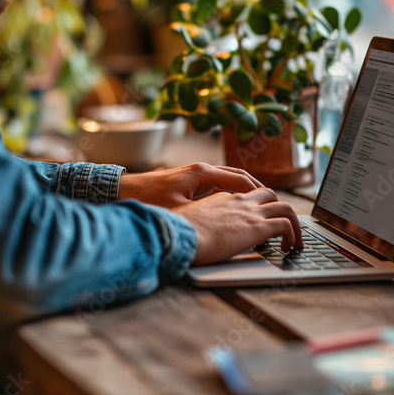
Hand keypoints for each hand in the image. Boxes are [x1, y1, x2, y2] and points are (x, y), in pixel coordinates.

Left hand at [118, 162, 263, 209]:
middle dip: (256, 192)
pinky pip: (217, 187)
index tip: (272, 205)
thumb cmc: (147, 201)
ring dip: (243, 193)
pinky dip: (229, 195)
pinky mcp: (188, 183)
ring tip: (258, 209)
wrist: (121, 190)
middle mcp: (201, 171)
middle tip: (272, 207)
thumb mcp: (177, 211)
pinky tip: (233, 210)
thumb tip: (224, 223)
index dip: (259, 193)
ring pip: (228, 181)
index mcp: (203, 174)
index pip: (241, 179)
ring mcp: (194, 175)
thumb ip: (203, 215)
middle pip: (238, 178)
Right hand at [174, 187, 301, 264]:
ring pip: (284, 207)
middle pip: (269, 194)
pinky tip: (288, 247)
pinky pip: (286, 224)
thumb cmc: (178, 233)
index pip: (246, 197)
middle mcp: (239, 201)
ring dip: (294, 223)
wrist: (179, 235)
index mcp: (222, 199)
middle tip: (282, 226)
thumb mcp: (190, 222)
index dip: (255, 209)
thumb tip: (199, 234)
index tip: (257, 222)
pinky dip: (293, 234)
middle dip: (279, 208)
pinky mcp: (258, 227)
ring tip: (294, 240)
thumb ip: (201, 223)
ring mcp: (250, 212)